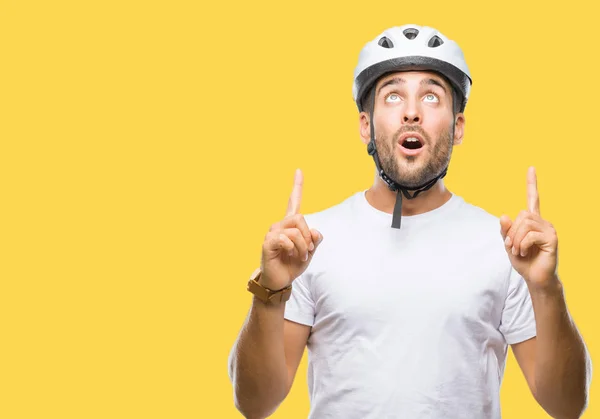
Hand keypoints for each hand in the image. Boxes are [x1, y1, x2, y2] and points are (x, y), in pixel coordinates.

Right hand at [260, 169, 322, 289]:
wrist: (280, 281)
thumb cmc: (292, 265)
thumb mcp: (309, 253)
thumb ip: (314, 241)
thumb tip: (316, 232)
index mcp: (290, 225)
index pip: (293, 201)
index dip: (297, 186)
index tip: (298, 170)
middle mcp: (279, 225)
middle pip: (300, 218)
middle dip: (308, 236)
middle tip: (307, 251)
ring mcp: (272, 233)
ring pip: (295, 230)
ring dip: (302, 247)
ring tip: (299, 257)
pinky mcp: (268, 243)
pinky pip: (285, 239)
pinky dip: (292, 249)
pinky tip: (288, 255)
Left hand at [500, 167, 558, 288]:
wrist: (535, 278)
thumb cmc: (523, 261)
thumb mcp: (509, 244)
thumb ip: (506, 231)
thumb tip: (504, 215)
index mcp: (532, 221)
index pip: (533, 198)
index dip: (531, 183)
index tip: (531, 168)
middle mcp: (543, 222)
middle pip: (521, 214)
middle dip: (512, 232)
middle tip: (512, 246)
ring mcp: (549, 229)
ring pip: (525, 223)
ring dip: (516, 239)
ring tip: (518, 251)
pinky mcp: (552, 239)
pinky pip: (531, 235)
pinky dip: (522, 245)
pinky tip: (524, 253)